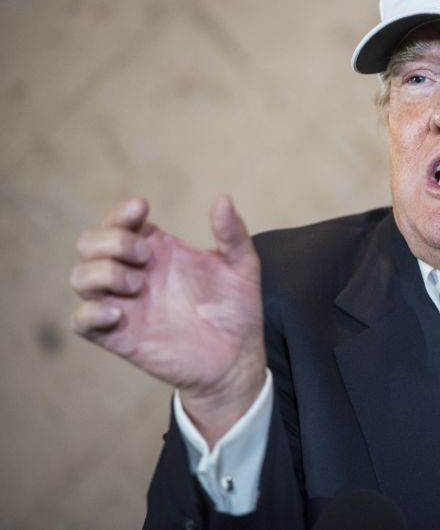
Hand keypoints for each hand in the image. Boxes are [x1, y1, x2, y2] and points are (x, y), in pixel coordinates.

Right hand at [70, 195, 265, 444]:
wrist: (237, 358)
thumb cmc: (236, 309)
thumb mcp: (242, 266)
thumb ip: (232, 234)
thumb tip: (223, 197)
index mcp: (158, 250)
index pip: (120, 221)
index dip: (121, 211)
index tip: (142, 209)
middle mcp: (135, 273)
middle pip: (89, 243)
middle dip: (111, 240)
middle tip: (146, 255)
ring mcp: (124, 304)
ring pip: (80, 277)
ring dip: (102, 272)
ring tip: (138, 284)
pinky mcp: (120, 336)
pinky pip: (80, 321)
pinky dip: (90, 312)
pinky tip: (119, 311)